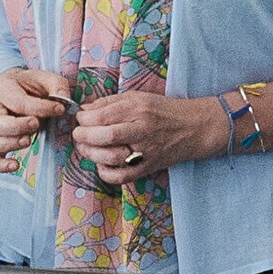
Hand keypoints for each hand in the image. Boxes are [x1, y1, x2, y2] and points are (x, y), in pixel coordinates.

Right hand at [0, 67, 70, 172]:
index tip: (60, 109)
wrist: (15, 89)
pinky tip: (15, 165)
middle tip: (37, 125)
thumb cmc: (31, 85)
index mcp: (1, 88)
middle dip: (18, 127)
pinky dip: (0, 164)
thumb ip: (58, 86)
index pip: (18, 102)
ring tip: (28, 141)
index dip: (40, 108)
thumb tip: (64, 103)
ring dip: (10, 144)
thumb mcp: (46, 78)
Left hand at [68, 89, 217, 183]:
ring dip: (91, 154)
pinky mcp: (148, 167)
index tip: (80, 118)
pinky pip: (122, 176)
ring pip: (111, 158)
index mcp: (139, 109)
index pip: (103, 116)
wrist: (194, 128)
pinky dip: (106, 173)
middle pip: (105, 136)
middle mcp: (142, 130)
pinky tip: (101, 164)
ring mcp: (146, 151)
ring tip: (85, 147)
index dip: (84, 119)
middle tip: (78, 134)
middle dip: (84, 136)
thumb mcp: (138, 97)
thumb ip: (110, 102)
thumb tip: (84, 109)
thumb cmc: (163, 110)